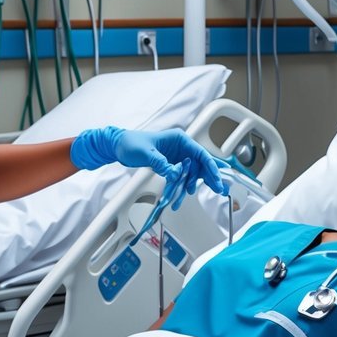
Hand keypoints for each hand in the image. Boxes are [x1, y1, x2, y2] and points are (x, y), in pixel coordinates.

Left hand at [71, 128, 228, 207]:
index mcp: (179, 139)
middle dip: (208, 177)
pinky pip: (179, 178)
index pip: (200, 153)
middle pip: (200, 164)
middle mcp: (181, 148)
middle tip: (218, 189)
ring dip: (191, 185)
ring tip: (189, 196)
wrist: (118, 146)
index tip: (216, 178)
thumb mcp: (146, 153)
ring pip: (191, 173)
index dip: (210, 166)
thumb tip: (175, 174)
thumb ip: (161, 163)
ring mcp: (176, 157)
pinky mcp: (170, 165)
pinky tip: (180, 197)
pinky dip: (180, 187)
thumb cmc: (131, 143)